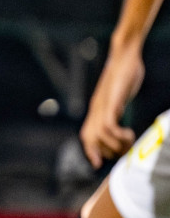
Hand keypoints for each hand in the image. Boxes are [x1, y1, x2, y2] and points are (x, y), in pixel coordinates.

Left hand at [81, 46, 145, 167]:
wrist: (124, 54)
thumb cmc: (124, 74)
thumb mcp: (118, 95)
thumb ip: (117, 107)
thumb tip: (120, 118)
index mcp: (96, 109)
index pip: (86, 135)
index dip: (90, 151)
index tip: (98, 163)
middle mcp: (96, 108)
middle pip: (90, 138)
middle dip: (107, 151)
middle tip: (126, 148)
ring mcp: (102, 105)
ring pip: (100, 135)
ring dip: (116, 144)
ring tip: (130, 139)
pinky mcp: (112, 100)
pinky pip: (108, 124)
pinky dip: (117, 135)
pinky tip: (129, 132)